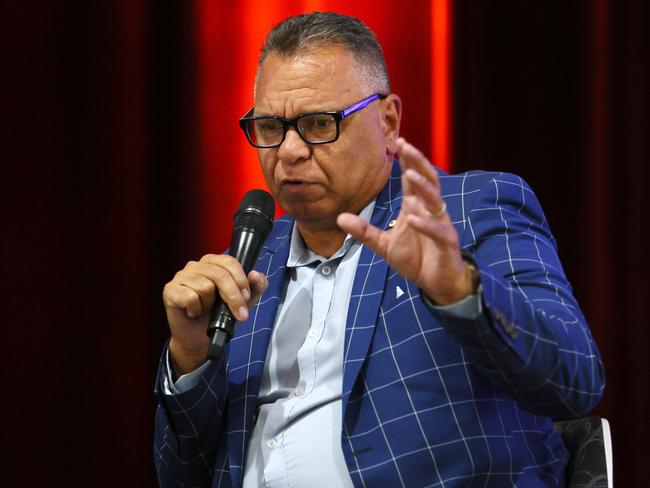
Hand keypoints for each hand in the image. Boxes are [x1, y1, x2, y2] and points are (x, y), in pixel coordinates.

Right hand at [162, 254, 267, 374]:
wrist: (198, 337)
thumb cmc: (218, 315)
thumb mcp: (243, 301)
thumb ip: (255, 287)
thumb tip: (256, 275)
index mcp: (212, 262)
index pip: (229, 262)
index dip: (240, 280)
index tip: (246, 297)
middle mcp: (195, 265)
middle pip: (219, 275)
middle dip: (233, 297)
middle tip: (240, 314)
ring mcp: (181, 276)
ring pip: (205, 287)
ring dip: (210, 305)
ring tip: (206, 310)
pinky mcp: (170, 290)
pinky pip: (190, 297)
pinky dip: (196, 310)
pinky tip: (193, 312)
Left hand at [337, 137, 474, 304]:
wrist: (436, 283)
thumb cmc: (415, 259)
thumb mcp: (384, 244)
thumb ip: (364, 232)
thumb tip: (340, 218)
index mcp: (415, 207)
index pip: (412, 179)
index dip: (408, 160)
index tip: (399, 141)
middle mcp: (429, 211)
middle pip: (427, 180)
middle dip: (417, 162)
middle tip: (406, 145)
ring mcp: (440, 224)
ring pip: (434, 200)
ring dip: (422, 187)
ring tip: (410, 175)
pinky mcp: (447, 242)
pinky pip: (437, 229)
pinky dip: (425, 223)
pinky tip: (413, 217)